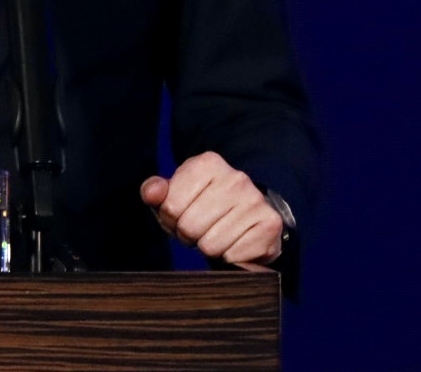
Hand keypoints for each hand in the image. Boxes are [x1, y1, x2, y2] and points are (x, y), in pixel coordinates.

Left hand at [140, 152, 283, 266]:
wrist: (249, 218)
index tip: (183, 215)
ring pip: (211, 245)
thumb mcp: (175, 194)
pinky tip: (235, 243)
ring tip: (217, 235)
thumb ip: (156, 191)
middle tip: (200, 230)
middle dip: (189, 235)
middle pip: (190, 227)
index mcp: (207, 163)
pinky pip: (233, 256)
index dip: (171, 219)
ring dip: (209, 248)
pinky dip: (230, 257)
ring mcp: (255, 200)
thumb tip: (151, 193)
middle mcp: (235, 178)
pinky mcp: (269, 224)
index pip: (170, 206)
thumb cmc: (204, 206)